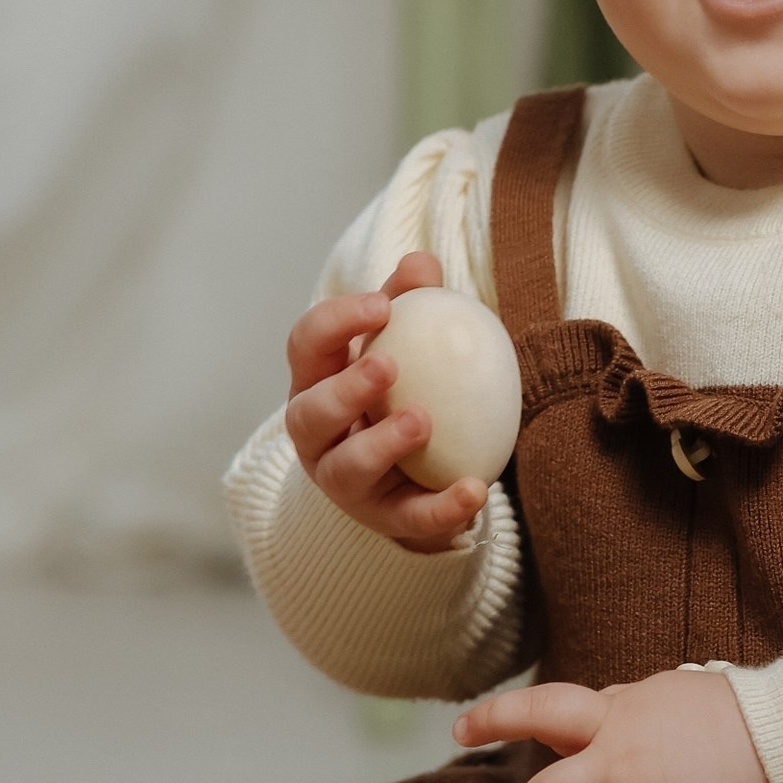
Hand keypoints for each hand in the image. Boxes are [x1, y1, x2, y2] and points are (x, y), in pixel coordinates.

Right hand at [284, 252, 487, 553]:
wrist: (407, 476)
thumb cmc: (397, 391)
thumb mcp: (402, 345)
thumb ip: (411, 304)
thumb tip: (422, 262)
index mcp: (316, 381)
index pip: (306, 345)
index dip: (335, 323)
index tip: (381, 306)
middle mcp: (317, 434)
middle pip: (310, 413)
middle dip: (344, 389)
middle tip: (387, 366)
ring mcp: (343, 482)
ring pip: (346, 468)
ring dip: (380, 444)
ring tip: (421, 421)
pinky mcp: (383, 520)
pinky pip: (410, 517)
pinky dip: (442, 507)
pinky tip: (476, 489)